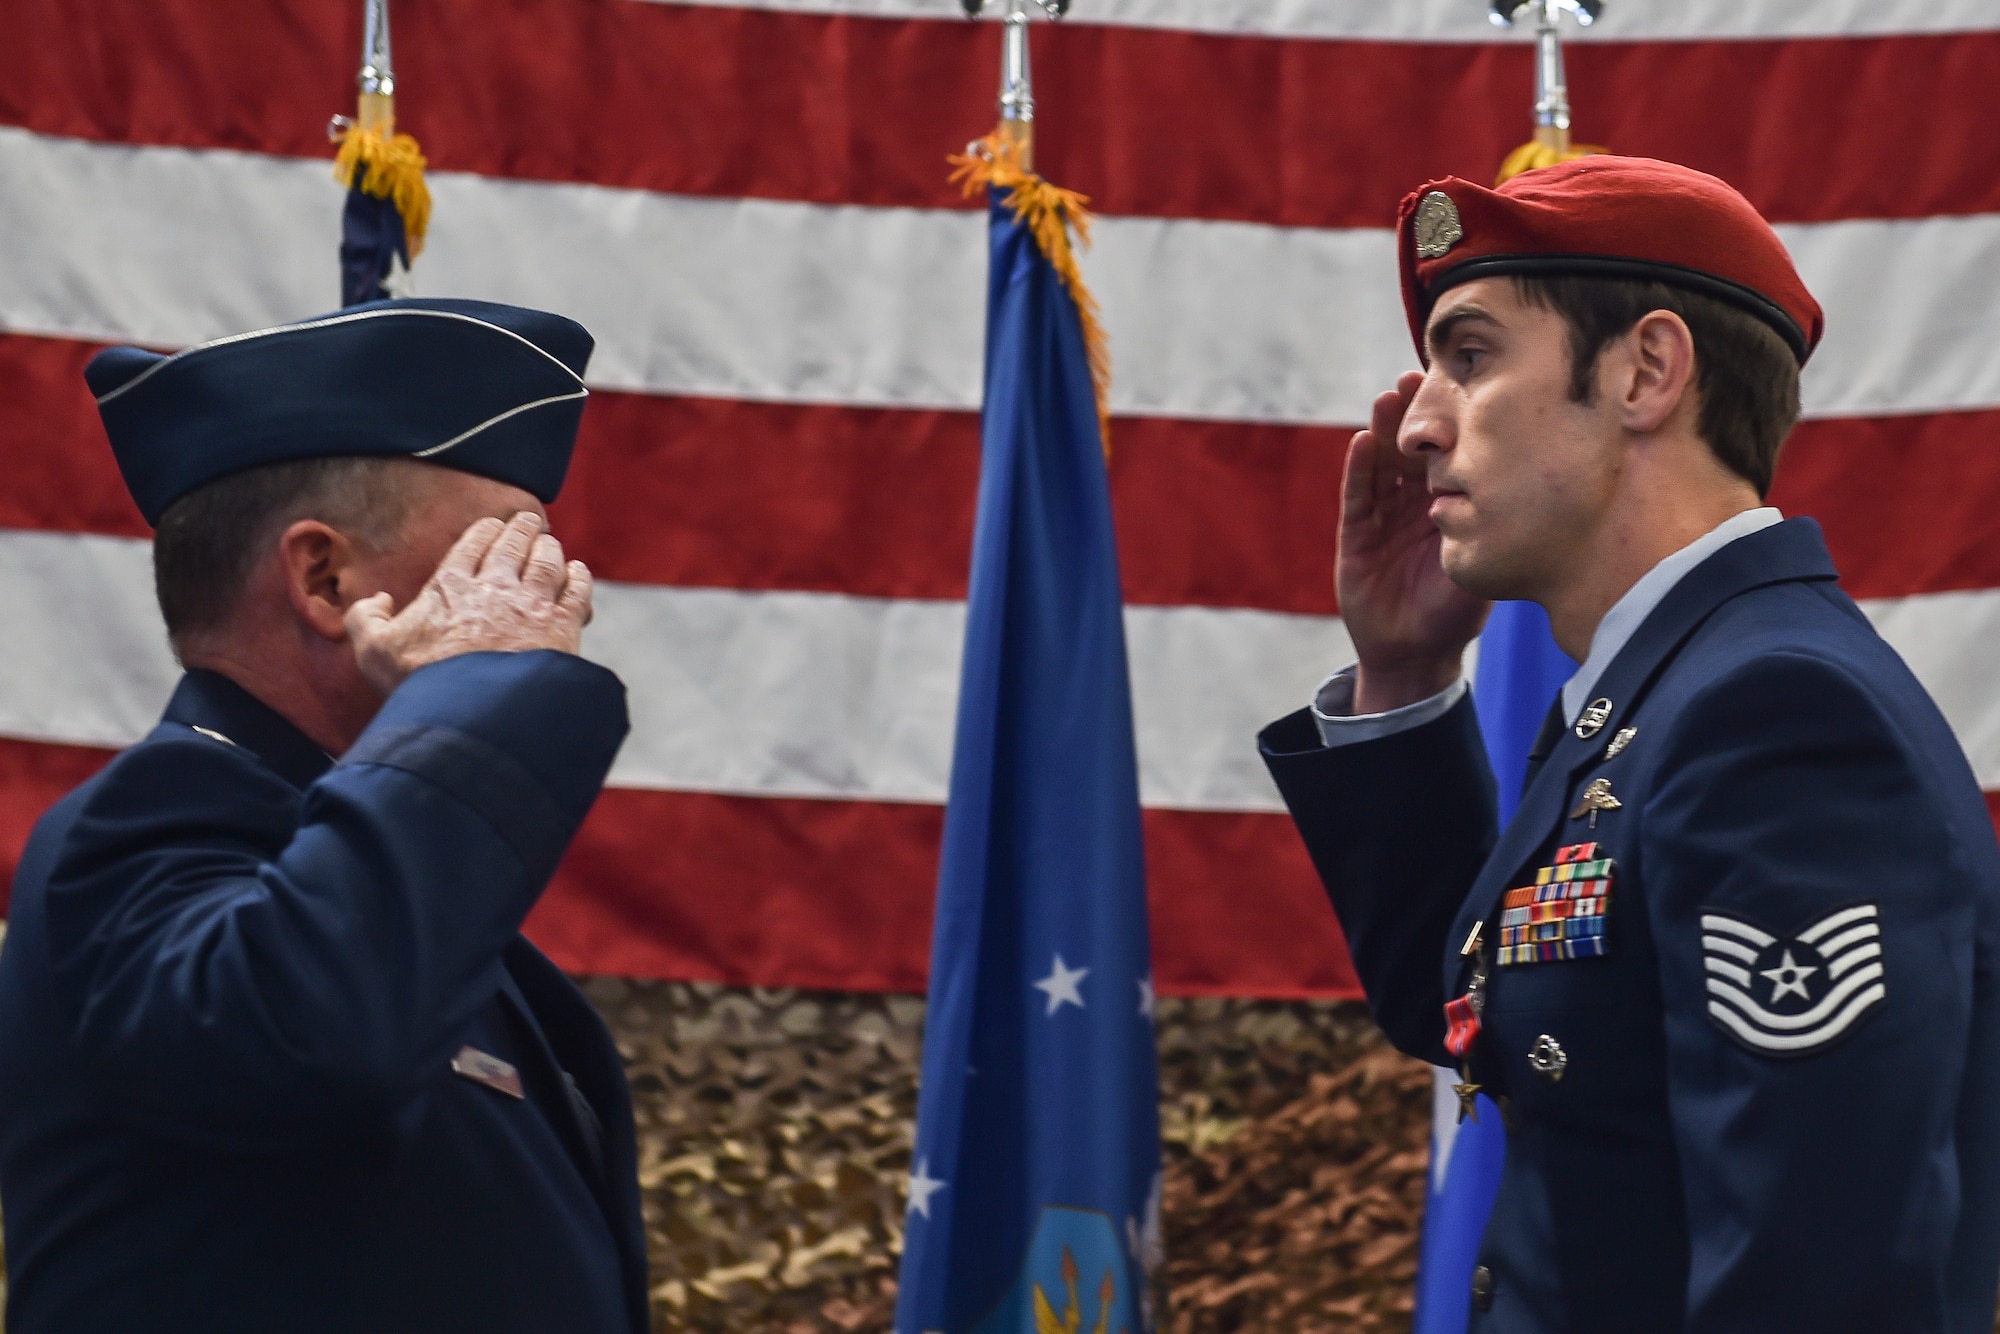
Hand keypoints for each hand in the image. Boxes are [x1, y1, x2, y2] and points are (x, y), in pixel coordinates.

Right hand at [346, 512, 594, 696]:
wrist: (474, 710)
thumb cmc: (421, 682)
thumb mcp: (373, 650)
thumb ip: (366, 618)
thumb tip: (378, 599)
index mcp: (451, 586)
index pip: (472, 546)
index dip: (485, 532)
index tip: (493, 524)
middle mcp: (494, 587)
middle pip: (513, 547)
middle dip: (521, 530)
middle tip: (528, 521)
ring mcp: (531, 605)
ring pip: (547, 563)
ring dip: (549, 548)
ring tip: (550, 543)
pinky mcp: (562, 627)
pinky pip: (576, 591)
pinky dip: (578, 577)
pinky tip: (578, 572)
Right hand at [1337, 372, 1489, 712]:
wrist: (1414, 656)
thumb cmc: (1453, 616)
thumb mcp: (1484, 568)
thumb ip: (1497, 534)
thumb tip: (1537, 496)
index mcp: (1446, 507)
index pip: (1447, 457)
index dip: (1450, 425)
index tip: (1460, 389)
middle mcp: (1413, 506)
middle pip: (1411, 451)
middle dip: (1414, 415)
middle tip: (1419, 377)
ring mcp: (1383, 520)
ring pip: (1382, 465)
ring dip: (1384, 430)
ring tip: (1389, 396)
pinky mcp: (1356, 537)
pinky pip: (1358, 498)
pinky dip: (1360, 469)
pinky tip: (1362, 440)